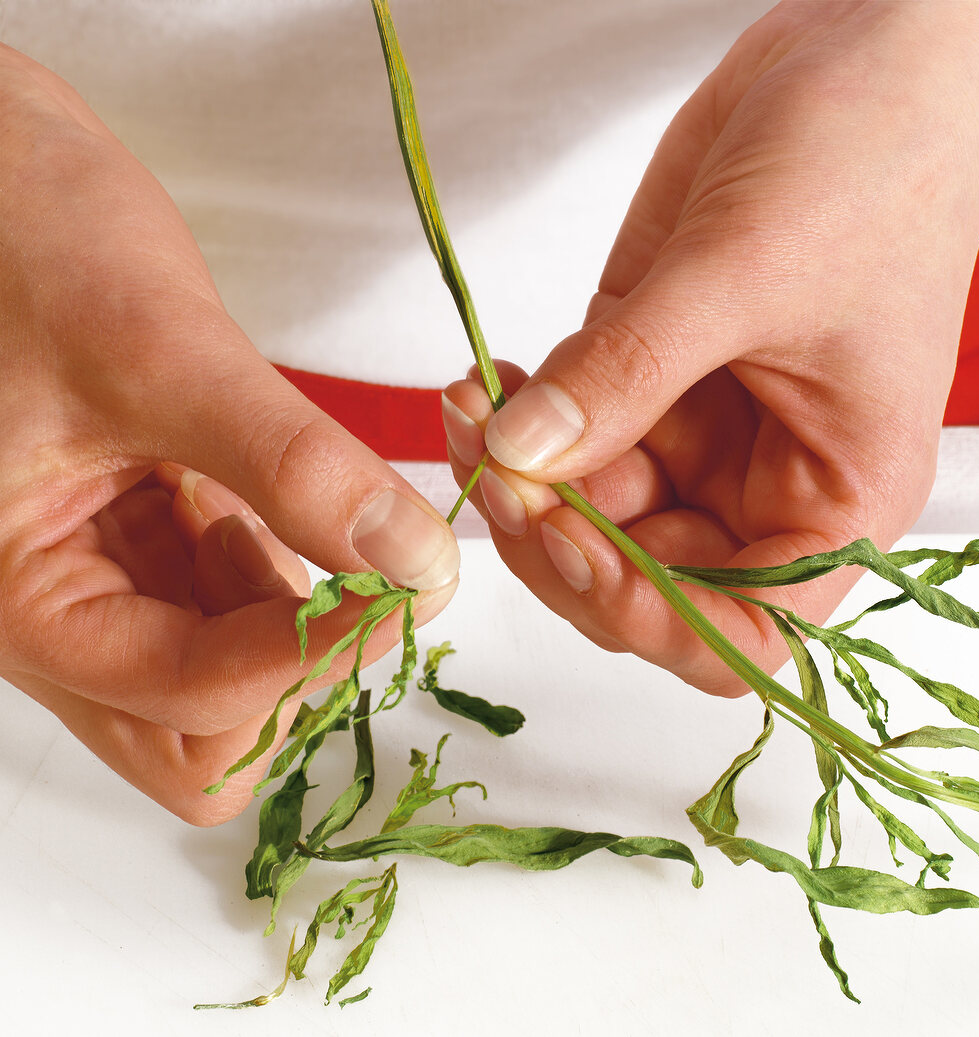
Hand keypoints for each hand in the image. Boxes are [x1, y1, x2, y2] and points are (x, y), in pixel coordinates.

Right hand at [0, 46, 459, 823]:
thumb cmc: (15, 236)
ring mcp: (103, 577)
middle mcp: (56, 612)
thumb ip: (291, 465)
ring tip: (355, 532)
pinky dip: (292, 576)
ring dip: (306, 625)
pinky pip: (233, 600)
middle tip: (377, 586)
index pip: (185, 697)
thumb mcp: (158, 351)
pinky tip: (317, 510)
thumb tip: (411, 558)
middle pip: (196, 736)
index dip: (307, 655)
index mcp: (20, 599)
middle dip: (298, 678)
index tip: (408, 589)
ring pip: (226, 677)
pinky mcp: (146, 534)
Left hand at [442, 1, 978, 695]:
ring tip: (470, 408)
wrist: (866, 51)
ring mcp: (697, 435)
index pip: (743, 630)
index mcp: (836, 499)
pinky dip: (518, 425)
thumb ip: (625, 375)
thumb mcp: (745, 274)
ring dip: (519, 478)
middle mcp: (763, 487)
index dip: (652, 617)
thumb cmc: (875, 156)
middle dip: (556, 540)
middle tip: (493, 470)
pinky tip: (484, 388)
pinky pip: (566, 438)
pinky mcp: (645, 379)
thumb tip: (523, 457)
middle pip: (642, 581)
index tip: (572, 548)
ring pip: (588, 515)